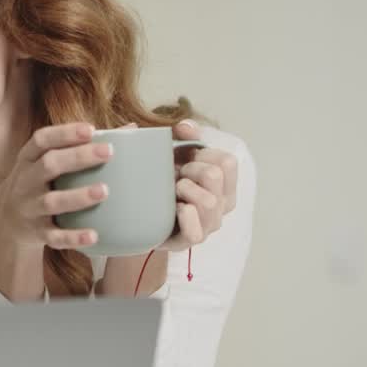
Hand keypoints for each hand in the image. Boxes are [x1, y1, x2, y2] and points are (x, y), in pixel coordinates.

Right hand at [0, 122, 112, 251]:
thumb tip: (131, 128)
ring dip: (78, 196)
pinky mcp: (37, 233)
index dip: (64, 134)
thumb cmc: (39, 182)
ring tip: (104, 191)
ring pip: (52, 202)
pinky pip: (54, 237)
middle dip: (77, 157)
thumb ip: (81, 145)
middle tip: (108, 151)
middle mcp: (26, 181)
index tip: (90, 130)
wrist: (6, 221)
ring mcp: (30, 208)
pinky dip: (73, 237)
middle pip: (49, 165)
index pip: (42, 140)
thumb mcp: (47, 160)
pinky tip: (93, 235)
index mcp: (28, 159)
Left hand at [159, 120, 237, 250]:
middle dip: (190, 170)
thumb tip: (185, 127)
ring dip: (185, 190)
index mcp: (225, 181)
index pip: (228, 161)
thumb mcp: (172, 153)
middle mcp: (223, 203)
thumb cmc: (162, 181)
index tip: (186, 158)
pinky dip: (185, 216)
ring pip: (209, 202)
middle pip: (215, 176)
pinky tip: (174, 209)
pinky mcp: (192, 240)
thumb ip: (182, 135)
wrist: (139, 214)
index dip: (203, 154)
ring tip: (173, 192)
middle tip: (176, 176)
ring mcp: (210, 224)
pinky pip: (196, 231)